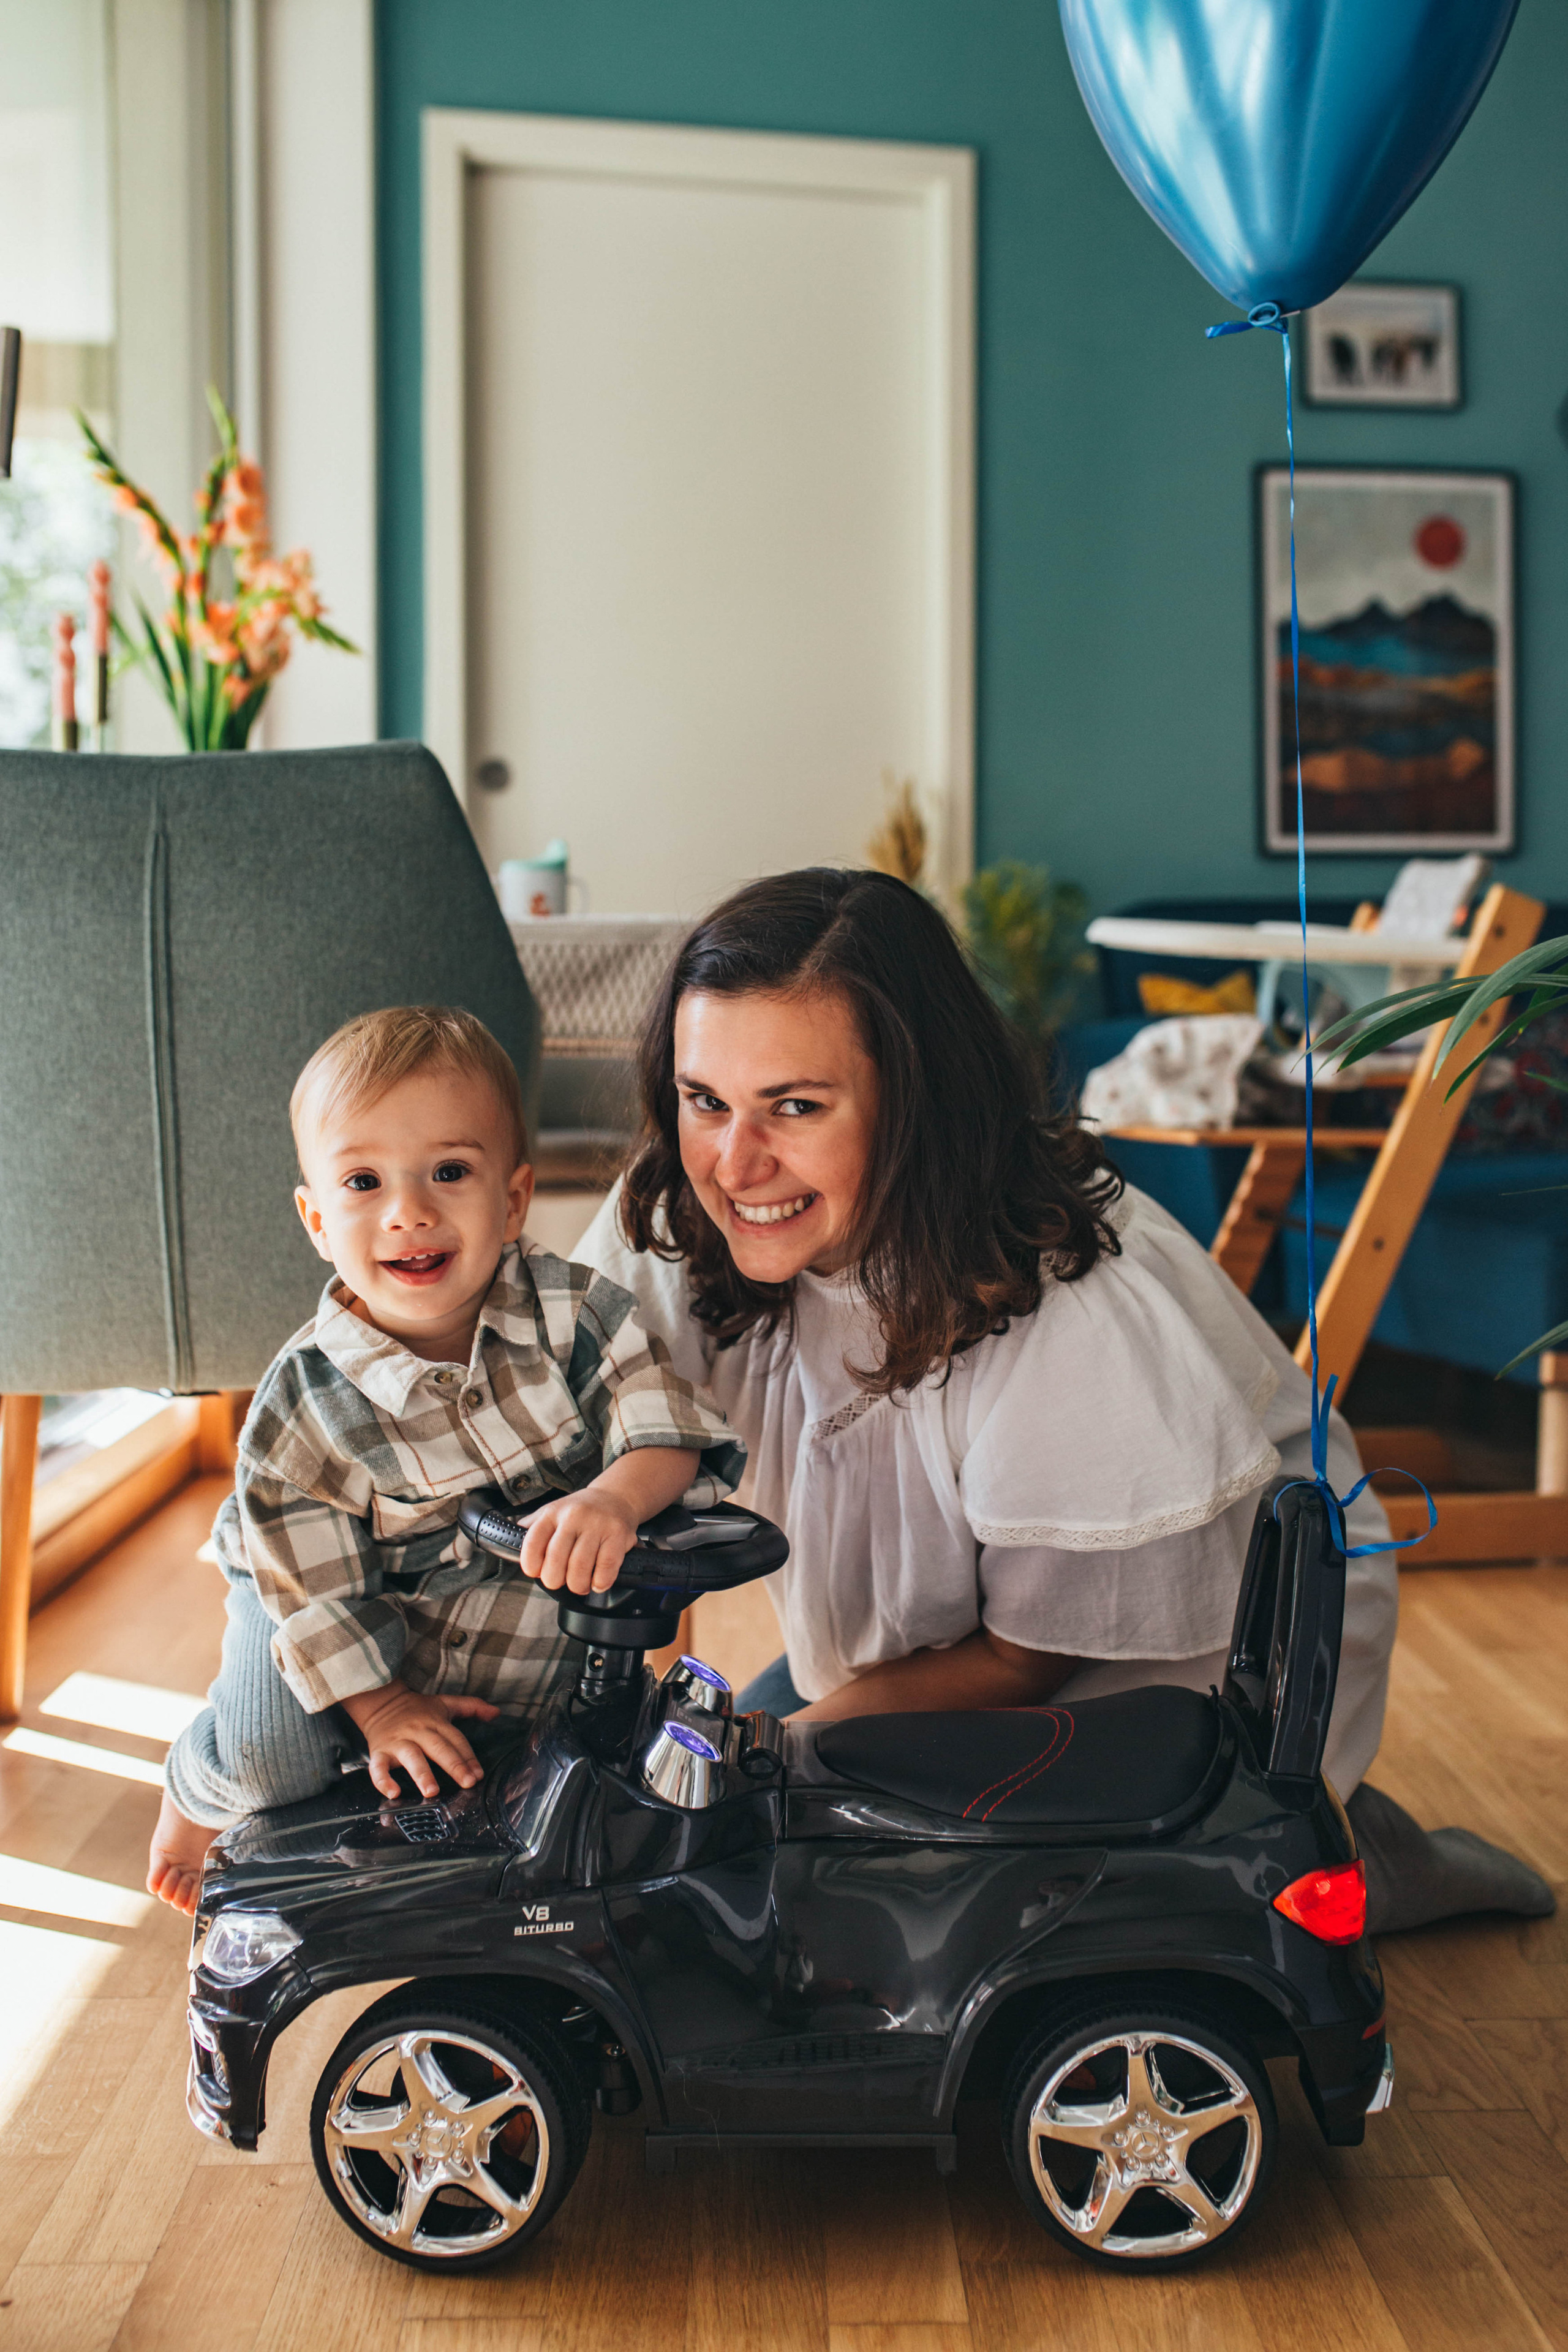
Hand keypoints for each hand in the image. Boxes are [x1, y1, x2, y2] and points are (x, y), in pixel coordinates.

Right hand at [341, 1678, 499, 1800]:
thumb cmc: (416, 1708)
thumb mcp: (445, 1703)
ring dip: (422, 1774)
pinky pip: (378, 1767)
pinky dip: (383, 1781)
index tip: (478, 1774)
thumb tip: (497, 1713)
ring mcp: (398, 1742)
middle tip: (467, 1783)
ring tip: (432, 1791)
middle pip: (438, 1748)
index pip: (456, 1740)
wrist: (380, 1701)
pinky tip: (393, 1793)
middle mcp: (418, 1732)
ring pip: (411, 1758)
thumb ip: (472, 1706)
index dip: (468, 1757)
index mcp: (436, 1722)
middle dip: (454, 1766)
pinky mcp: (379, 1752)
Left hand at [518, 1486, 639, 1594]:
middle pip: (556, 1559)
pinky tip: (596, 1582)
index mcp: (552, 1512)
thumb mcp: (551, 1511)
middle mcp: (573, 1516)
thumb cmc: (580, 1512)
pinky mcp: (617, 1535)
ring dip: (577, 1585)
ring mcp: (596, 1525)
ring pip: (580, 1567)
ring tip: (579, 1585)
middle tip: (559, 1582)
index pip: (533, 1541)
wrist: (615, 1498)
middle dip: (554, 1580)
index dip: (531, 1564)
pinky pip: (606, 1567)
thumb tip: (510, 1544)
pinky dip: (599, 1582)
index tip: (535, 1572)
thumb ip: (531, 1527)